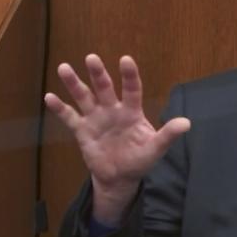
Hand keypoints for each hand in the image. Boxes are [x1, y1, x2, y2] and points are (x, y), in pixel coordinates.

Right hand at [44, 54, 189, 225]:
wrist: (120, 178)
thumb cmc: (140, 160)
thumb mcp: (155, 149)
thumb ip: (168, 135)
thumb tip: (187, 123)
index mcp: (132, 112)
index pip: (131, 90)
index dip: (129, 75)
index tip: (125, 59)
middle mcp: (113, 110)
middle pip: (105, 88)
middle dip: (98, 74)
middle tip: (91, 58)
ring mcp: (96, 119)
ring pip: (84, 97)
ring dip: (74, 84)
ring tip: (64, 68)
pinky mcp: (83, 131)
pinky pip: (70, 117)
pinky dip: (60, 108)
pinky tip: (49, 97)